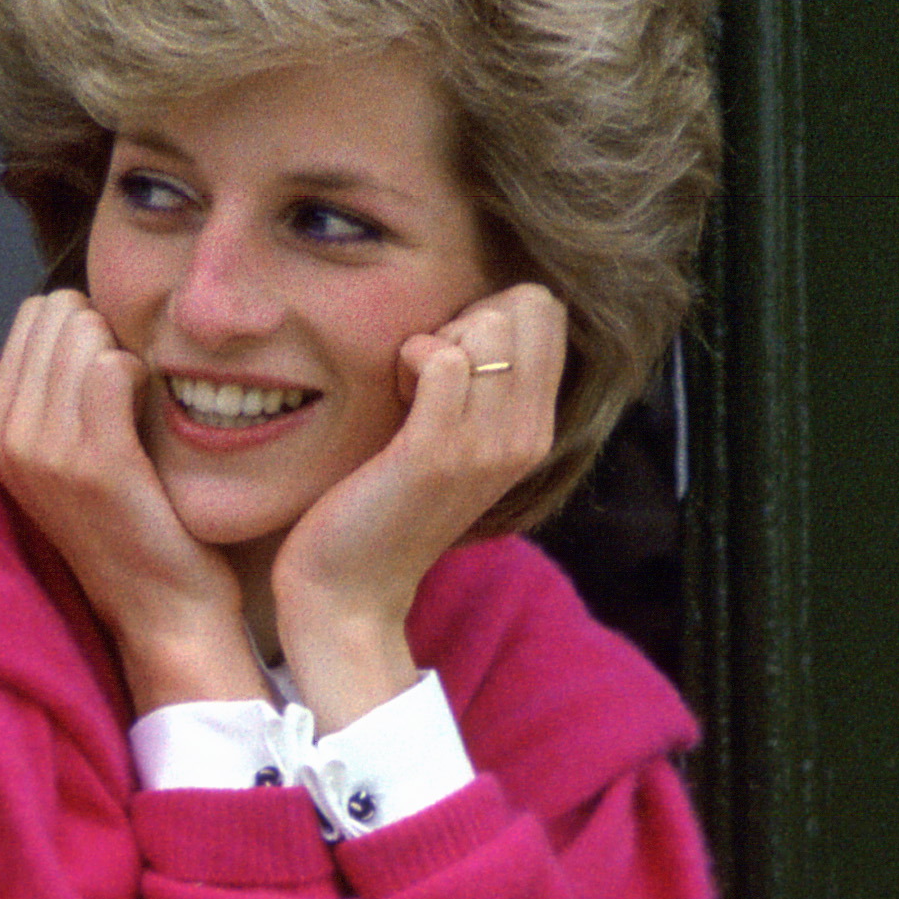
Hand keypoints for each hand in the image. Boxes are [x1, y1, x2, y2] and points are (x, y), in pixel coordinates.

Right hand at [0, 287, 263, 709]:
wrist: (162, 608)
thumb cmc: (132, 522)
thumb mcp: (69, 454)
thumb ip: (57, 388)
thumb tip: (78, 310)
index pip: (34, 315)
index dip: (87, 329)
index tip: (111, 379)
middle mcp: (6, 438)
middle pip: (58, 313)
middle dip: (105, 333)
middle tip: (131, 391)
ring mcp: (44, 452)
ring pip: (85, 333)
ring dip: (127, 354)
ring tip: (140, 407)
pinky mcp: (93, 463)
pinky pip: (113, 368)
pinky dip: (144, 376)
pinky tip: (154, 412)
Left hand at [266, 283, 568, 724]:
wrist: (351, 593)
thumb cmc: (386, 506)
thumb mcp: (455, 443)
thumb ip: (481, 387)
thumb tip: (477, 312)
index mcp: (536, 430)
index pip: (547, 310)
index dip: (491, 310)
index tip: (448, 361)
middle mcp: (527, 436)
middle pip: (527, 304)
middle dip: (469, 315)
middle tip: (427, 374)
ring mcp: (488, 446)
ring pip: (489, 325)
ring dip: (435, 339)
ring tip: (409, 393)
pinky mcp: (439, 453)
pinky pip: (443, 357)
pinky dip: (409, 357)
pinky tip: (393, 399)